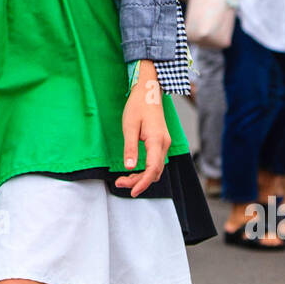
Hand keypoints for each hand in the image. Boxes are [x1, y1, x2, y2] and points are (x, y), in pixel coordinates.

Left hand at [116, 63, 170, 196]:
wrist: (148, 91)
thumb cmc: (138, 106)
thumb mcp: (129, 126)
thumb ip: (130, 148)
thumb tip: (129, 167)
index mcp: (157, 140)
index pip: (152, 169)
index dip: (142, 183)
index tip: (131, 191)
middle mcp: (164, 144)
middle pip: (155, 172)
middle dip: (139, 182)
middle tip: (119, 183)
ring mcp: (164, 143)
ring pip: (156, 168)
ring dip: (142, 177)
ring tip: (124, 179)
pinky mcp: (161, 142)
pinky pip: (155, 162)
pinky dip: (146, 170)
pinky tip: (134, 171)